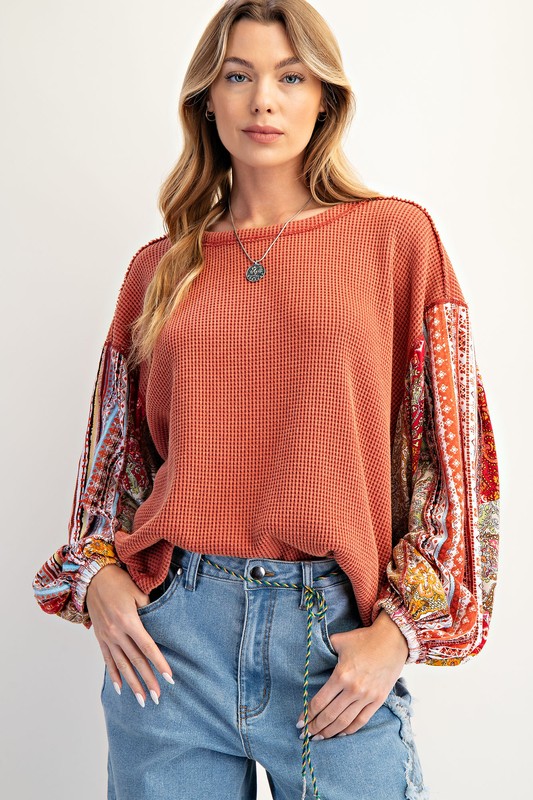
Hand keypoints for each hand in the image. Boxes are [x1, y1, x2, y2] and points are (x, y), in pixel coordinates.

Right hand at [86, 562, 174, 706]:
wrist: (92, 578)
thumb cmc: (119, 582)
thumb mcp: (138, 592)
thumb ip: (149, 610)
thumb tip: (160, 625)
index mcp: (129, 621)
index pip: (148, 647)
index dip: (159, 663)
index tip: (169, 678)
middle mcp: (116, 633)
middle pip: (136, 661)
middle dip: (148, 680)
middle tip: (158, 697)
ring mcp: (107, 637)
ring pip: (122, 665)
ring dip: (132, 684)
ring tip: (142, 700)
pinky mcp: (100, 638)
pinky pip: (108, 660)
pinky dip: (114, 675)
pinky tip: (120, 688)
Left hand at [296, 610, 408, 738]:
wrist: (392, 640)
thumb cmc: (364, 639)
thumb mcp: (339, 640)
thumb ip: (324, 649)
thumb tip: (312, 654)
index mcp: (341, 675)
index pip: (320, 702)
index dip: (308, 714)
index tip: (299, 722)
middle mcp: (353, 689)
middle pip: (330, 715)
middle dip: (315, 726)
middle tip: (305, 733)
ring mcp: (367, 696)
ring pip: (344, 722)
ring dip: (330, 732)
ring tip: (319, 737)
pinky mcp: (378, 700)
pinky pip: (361, 720)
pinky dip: (349, 730)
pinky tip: (339, 734)